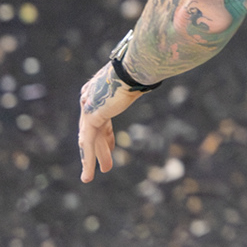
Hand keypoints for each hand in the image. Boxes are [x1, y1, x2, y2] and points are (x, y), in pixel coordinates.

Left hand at [77, 65, 138, 182]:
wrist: (132, 68)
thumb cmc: (141, 70)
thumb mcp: (139, 79)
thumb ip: (141, 83)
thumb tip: (158, 73)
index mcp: (99, 90)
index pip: (101, 118)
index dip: (106, 135)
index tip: (111, 147)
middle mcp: (89, 99)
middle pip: (94, 130)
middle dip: (100, 149)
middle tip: (105, 165)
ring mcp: (87, 109)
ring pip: (88, 140)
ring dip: (92, 159)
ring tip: (89, 178)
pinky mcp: (90, 118)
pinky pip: (88, 144)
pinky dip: (89, 160)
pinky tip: (89, 174)